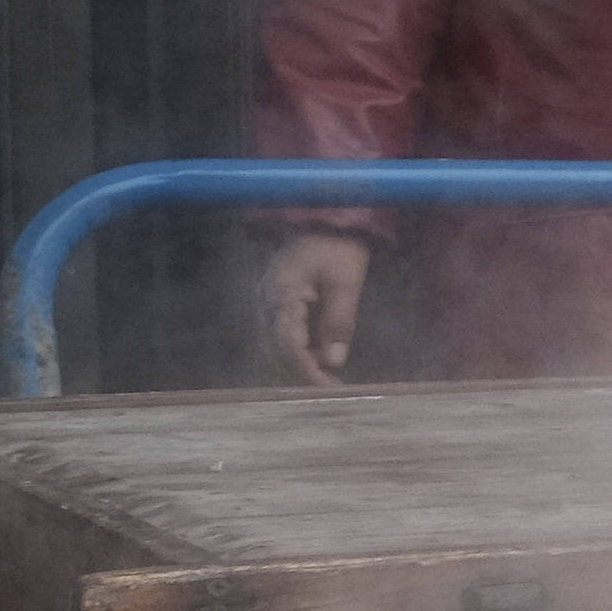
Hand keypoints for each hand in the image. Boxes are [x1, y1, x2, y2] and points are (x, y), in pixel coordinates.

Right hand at [257, 232, 375, 383]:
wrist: (324, 218)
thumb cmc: (338, 247)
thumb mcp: (347, 282)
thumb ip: (339, 321)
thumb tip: (333, 361)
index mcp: (281, 296)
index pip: (288, 346)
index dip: (307, 372)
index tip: (329, 390)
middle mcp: (265, 303)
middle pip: (273, 351)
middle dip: (300, 375)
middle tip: (330, 391)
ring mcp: (264, 303)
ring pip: (270, 347)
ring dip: (294, 367)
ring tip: (325, 381)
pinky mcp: (272, 303)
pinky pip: (275, 336)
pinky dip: (292, 353)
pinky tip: (315, 361)